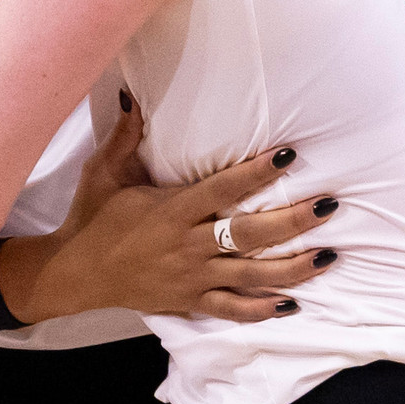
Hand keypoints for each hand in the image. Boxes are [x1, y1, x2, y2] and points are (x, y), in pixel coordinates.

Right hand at [5, 99, 339, 323]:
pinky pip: (232, 309)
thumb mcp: (104, 172)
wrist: (75, 272)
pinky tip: (291, 302)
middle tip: (328, 207)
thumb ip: (125, 135)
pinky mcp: (190, 300)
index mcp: (171, 210)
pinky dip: (262, 308)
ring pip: (252, 275)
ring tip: (329, 256)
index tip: (288, 155)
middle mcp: (187, 245)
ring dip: (293, 268)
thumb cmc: (93, 216)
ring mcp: (192, 276)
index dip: (257, 172)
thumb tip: (130, 94)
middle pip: (250, 235)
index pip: (223, 188)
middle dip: (293, 222)